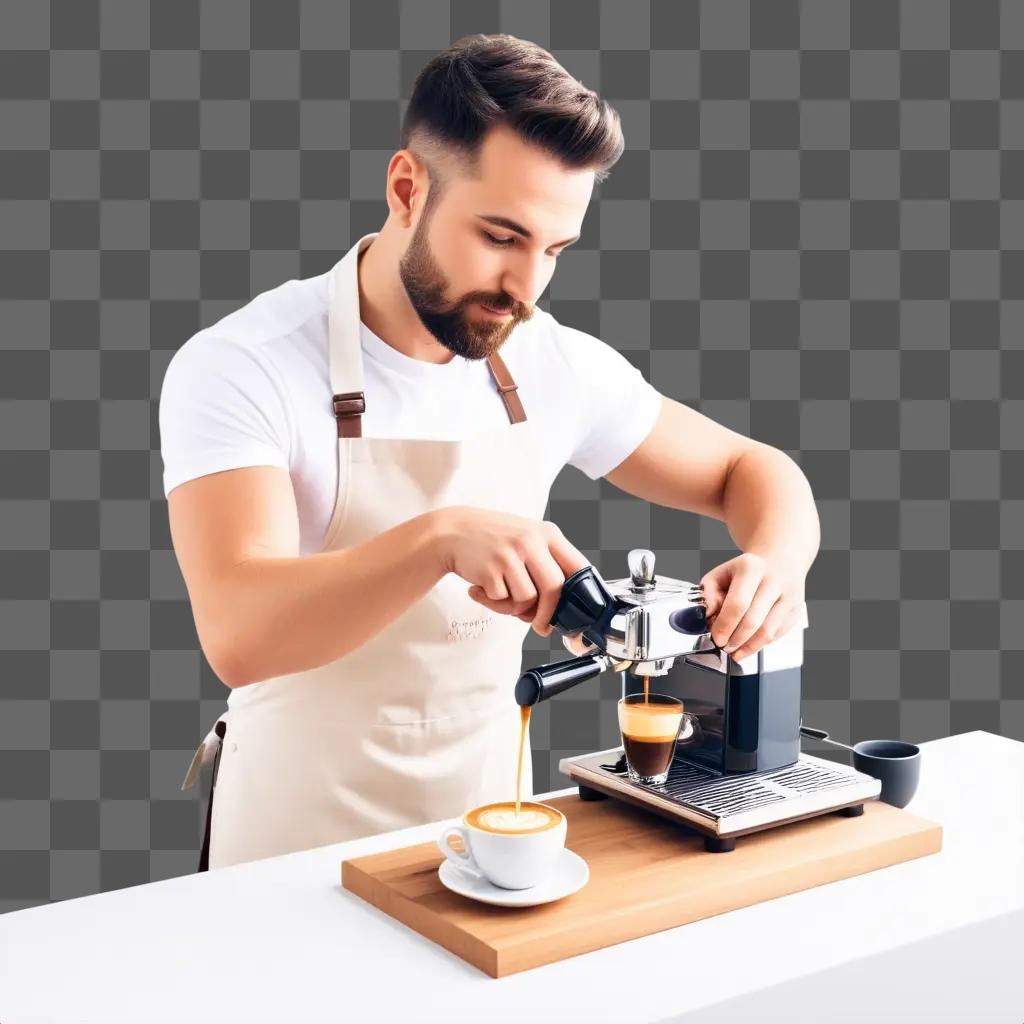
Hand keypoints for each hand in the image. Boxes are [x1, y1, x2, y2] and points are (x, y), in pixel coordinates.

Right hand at [433, 506, 589, 637]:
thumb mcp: (526, 539)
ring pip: (527, 600)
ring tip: (499, 592)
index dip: (579, 595)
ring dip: (514, 607)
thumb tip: (562, 605)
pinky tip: (482, 588)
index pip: (578, 567)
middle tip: (540, 626)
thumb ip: (547, 563)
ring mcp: (510, 555)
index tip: (573, 612)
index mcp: (547, 534)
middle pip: (555, 589)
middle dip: (548, 615)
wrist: (450, 532)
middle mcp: (531, 541)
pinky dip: (493, 603)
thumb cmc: (493, 541)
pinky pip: (502, 601)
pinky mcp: (491, 570)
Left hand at [699, 552, 806, 662]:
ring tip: (735, 651)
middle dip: (736, 640)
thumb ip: (708, 594)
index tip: (717, 637)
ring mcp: (790, 596)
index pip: (738, 604)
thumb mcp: (720, 573)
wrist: (779, 561)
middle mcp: (774, 580)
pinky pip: (778, 634)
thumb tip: (708, 615)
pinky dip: (761, 644)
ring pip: (768, 632)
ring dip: (749, 647)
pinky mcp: (796, 610)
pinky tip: (749, 645)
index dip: (725, 626)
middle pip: (754, 621)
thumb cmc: (747, 571)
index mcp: (751, 568)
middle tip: (724, 647)